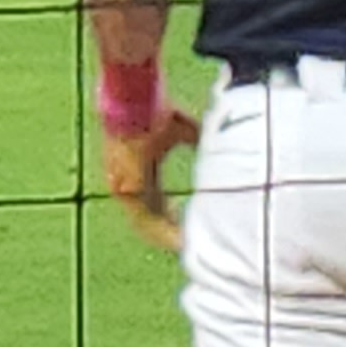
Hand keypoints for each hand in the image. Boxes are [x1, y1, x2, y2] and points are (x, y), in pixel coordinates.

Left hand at [96, 50, 198, 251]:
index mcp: (138, 172)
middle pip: (150, 220)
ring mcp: (124, 187)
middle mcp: (127, 183)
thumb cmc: (156, 107)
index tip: (191, 230)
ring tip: (188, 250)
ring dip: (168, 238)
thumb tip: (221, 148)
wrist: (136, 97)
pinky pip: (146, 219)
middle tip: (192, 248)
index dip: (173, 220)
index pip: (156, 205)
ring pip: (147, 224)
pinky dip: (163, 232)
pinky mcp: (127, 187)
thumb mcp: (183, 128)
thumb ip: (197, 141)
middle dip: (172, 235)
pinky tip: (179, 240)